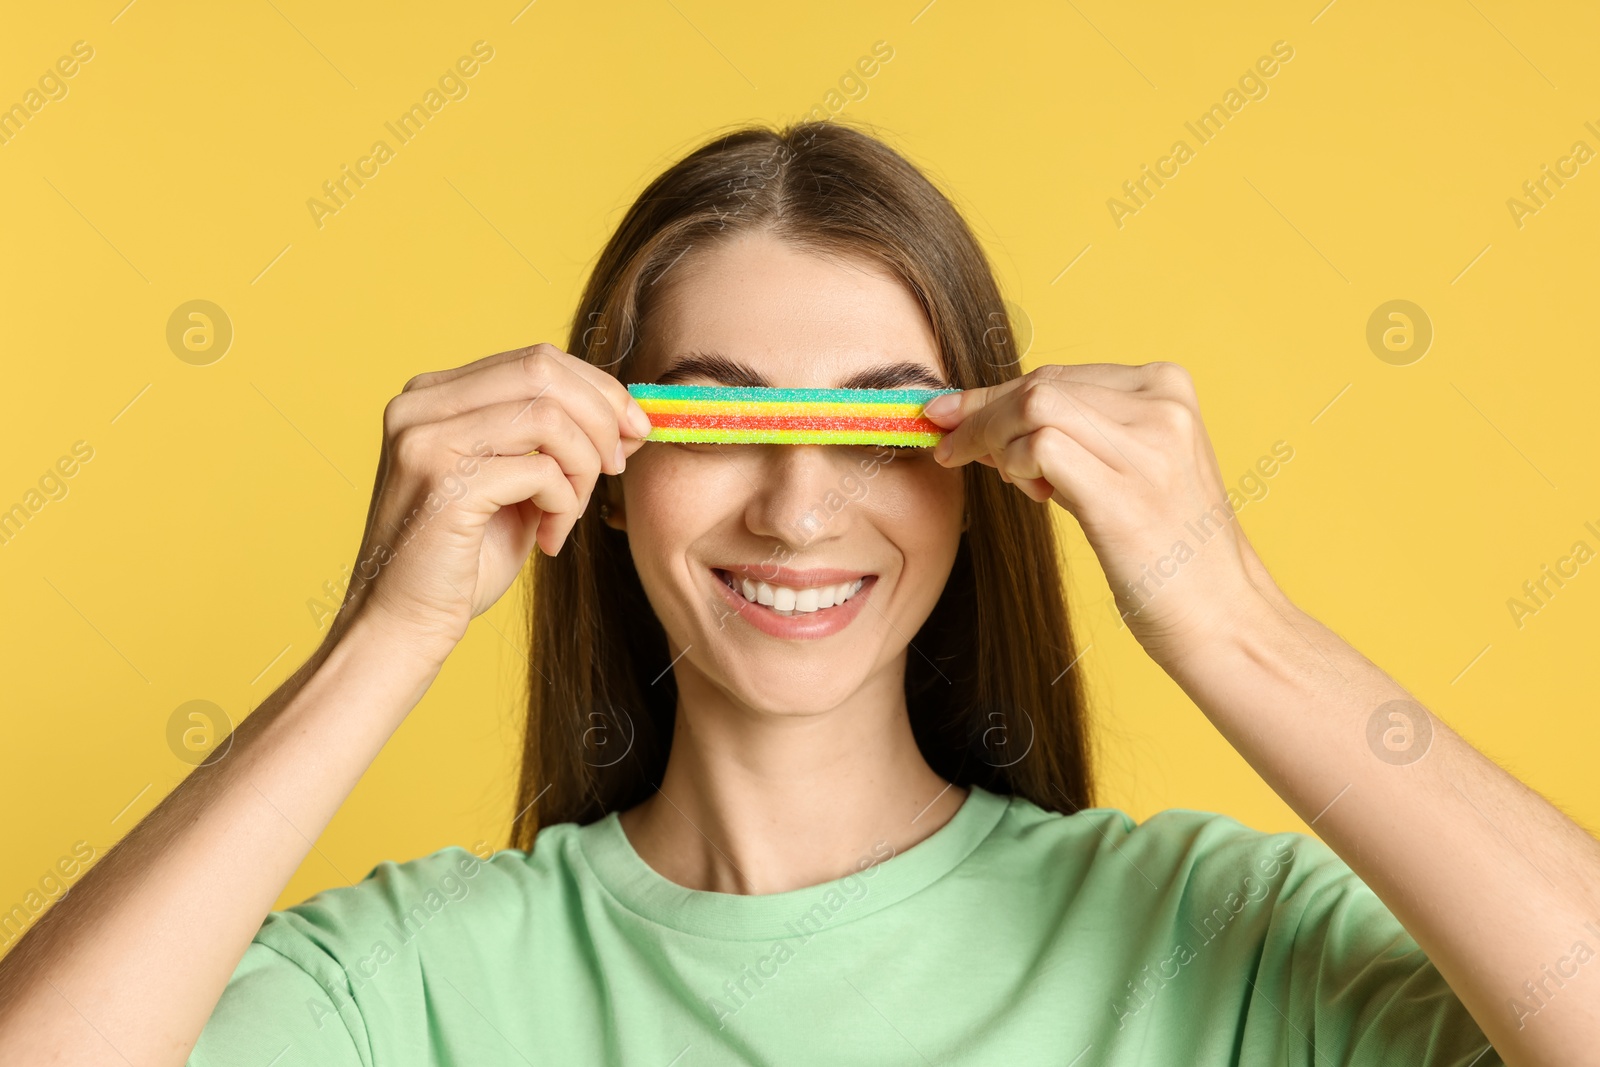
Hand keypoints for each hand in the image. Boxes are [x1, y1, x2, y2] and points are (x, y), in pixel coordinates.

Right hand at [332, 343, 651, 658]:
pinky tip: (549, 538)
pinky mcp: (443, 483)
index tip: (634, 428)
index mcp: (433, 395)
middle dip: (601, 418)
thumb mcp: (512, 482)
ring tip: (571, 512)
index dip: (598, 389)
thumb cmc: (461, 561)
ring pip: (550, 418)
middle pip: (544, 372)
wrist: (401, 626)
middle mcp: (420, 405)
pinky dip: (563, 504)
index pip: (535, 360)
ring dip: (583, 468)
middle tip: (618, 466)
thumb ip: (550, 439)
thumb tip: (627, 414)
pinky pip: (541, 471)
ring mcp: (425, 440)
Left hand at [922, 362, 1279, 668]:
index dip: (994, 394)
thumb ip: (1078, 434)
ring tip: (1013, 484)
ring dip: (994, 441)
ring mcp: (1148, 446)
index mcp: (1168, 388)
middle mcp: (1162, 405)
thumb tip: (990, 417)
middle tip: (948, 443)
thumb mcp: (1131, 468)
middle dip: (981, 413)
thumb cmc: (1170, 551)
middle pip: (1040, 384)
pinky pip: (1040, 447)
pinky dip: (1014, 466)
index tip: (951, 412)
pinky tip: (1029, 494)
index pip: (1059, 374)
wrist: (1223, 618)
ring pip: (1033, 406)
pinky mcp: (1124, 494)